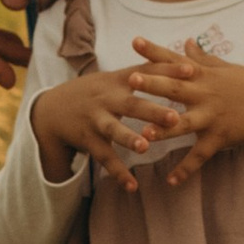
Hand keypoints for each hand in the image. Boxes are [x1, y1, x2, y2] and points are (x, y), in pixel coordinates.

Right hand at [32, 48, 181, 187]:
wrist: (51, 110)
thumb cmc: (94, 91)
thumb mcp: (115, 77)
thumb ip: (146, 70)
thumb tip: (184, 57)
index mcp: (118, 81)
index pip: (146, 73)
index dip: (167, 70)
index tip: (191, 70)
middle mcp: (106, 99)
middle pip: (131, 104)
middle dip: (152, 110)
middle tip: (175, 116)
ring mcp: (95, 120)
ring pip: (113, 130)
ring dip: (129, 138)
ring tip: (145, 147)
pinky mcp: (88, 140)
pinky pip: (104, 158)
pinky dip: (118, 173)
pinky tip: (133, 186)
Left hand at [129, 45, 243, 189]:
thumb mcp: (225, 67)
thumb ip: (202, 57)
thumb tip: (186, 42)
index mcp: (203, 76)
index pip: (174, 60)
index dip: (154, 51)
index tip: (133, 42)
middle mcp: (205, 95)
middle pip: (174, 89)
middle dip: (153, 85)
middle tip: (131, 79)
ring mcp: (212, 117)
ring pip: (184, 124)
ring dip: (164, 130)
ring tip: (145, 136)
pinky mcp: (219, 138)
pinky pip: (200, 156)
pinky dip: (186, 169)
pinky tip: (171, 182)